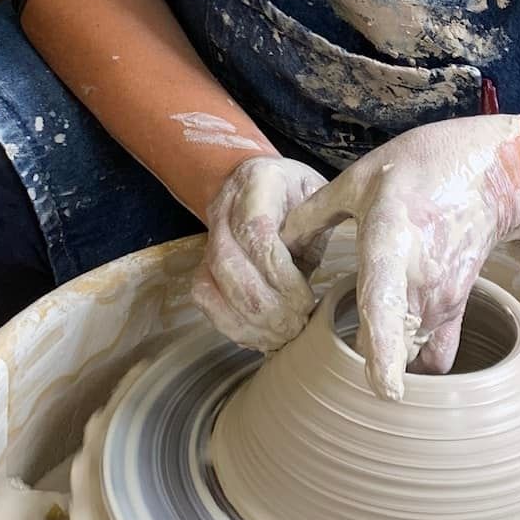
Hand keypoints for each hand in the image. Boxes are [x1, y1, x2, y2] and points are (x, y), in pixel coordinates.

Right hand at [193, 154, 326, 353]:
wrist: (256, 182)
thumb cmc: (297, 195)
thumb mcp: (318, 196)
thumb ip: (316, 225)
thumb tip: (312, 271)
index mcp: (257, 182)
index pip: (256, 232)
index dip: (279, 274)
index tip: (306, 301)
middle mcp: (223, 208)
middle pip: (228, 264)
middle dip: (265, 305)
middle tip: (297, 325)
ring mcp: (207, 237)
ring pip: (211, 286)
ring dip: (248, 320)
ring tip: (283, 336)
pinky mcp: (201, 265)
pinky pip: (205, 300)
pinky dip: (233, 326)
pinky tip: (263, 337)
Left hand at [281, 117, 519, 399]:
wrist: (485, 173)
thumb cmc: (418, 171)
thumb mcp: (358, 179)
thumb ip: (312, 213)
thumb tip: (275, 241)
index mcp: (390, 241)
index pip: (386, 303)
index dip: (384, 349)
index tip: (384, 390)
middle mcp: (421, 279)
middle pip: (387, 345)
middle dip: (360, 356)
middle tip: (333, 345)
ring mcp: (443, 297)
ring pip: (408, 352)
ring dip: (384, 355)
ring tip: (362, 337)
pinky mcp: (458, 307)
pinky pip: (438, 356)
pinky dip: (416, 361)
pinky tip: (394, 347)